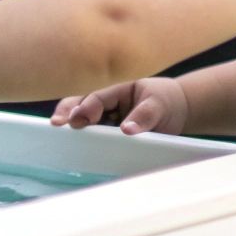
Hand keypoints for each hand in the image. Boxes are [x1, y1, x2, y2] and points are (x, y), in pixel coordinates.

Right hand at [50, 77, 187, 135]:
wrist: (178, 111)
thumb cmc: (166, 102)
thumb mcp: (159, 106)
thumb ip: (144, 116)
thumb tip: (126, 130)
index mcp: (118, 89)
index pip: (97, 98)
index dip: (87, 109)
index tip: (80, 121)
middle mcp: (108, 102)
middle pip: (81, 103)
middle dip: (68, 112)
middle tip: (57, 123)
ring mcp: (107, 116)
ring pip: (83, 118)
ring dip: (71, 123)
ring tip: (58, 132)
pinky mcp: (109, 131)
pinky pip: (94, 133)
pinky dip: (83, 137)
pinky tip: (73, 145)